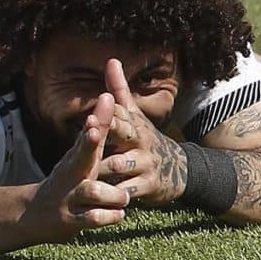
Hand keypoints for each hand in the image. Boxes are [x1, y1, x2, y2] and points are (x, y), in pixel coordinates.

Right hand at [25, 94, 129, 238]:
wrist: (34, 214)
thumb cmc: (68, 179)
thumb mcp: (81, 155)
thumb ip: (97, 130)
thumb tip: (108, 95)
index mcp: (78, 158)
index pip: (88, 135)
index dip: (97, 121)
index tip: (106, 98)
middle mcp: (73, 175)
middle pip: (81, 157)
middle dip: (87, 144)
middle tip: (92, 131)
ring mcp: (70, 197)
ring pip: (93, 191)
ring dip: (112, 194)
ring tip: (123, 196)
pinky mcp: (71, 220)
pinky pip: (92, 218)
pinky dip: (108, 216)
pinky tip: (118, 214)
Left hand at [99, 57, 186, 206]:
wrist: (178, 170)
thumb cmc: (145, 140)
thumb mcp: (136, 115)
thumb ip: (119, 90)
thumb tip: (111, 59)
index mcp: (134, 123)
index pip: (118, 112)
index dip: (105, 111)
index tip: (91, 111)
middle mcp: (140, 140)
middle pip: (120, 134)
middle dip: (105, 133)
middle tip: (89, 133)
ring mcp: (144, 163)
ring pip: (118, 165)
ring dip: (101, 170)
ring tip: (81, 173)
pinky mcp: (147, 186)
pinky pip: (125, 191)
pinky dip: (112, 196)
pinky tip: (96, 199)